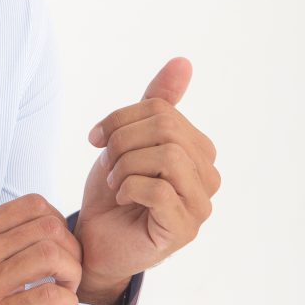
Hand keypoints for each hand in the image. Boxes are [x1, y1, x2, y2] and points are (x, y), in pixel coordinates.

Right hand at [0, 193, 83, 304]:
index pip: (34, 205)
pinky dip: (68, 303)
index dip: (59, 223)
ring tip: (66, 293)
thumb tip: (30, 244)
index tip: (58, 247)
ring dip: (73, 275)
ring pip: (53, 256)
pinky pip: (49, 296)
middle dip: (72, 250)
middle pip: (50, 227)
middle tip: (67, 274)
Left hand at [75, 57, 219, 291]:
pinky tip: (121, 198)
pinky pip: (160, 191)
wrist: (95, 242)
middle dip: (123, 141)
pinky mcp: (184, 230)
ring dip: (126, 166)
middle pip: (167, 130)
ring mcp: (200, 205)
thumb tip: (183, 61)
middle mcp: (208, 176)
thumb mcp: (128, 140)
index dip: (121, 118)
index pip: (164, 111)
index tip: (95, 137)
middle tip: (105, 162)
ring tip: (114, 181)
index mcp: (198, 150)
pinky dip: (130, 188)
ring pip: (168, 158)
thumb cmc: (113, 192)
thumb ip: (155, 104)